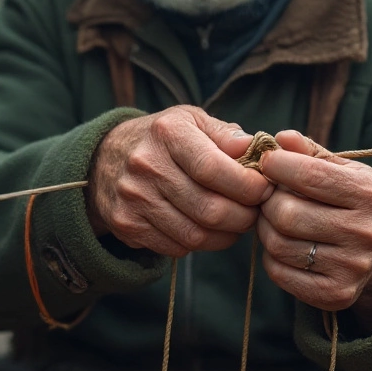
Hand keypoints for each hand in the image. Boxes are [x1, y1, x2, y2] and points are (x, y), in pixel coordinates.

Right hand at [87, 106, 273, 256]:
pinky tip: (209, 229)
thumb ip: (227, 135)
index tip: (266, 189)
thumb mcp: (192, 121)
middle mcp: (146, 165)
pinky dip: (201, 244)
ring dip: (227, 235)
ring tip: (238, 222)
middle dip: (245, 217)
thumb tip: (260, 149)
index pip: (214, 169)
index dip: (248, 186)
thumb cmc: (164, 139)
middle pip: (209, 209)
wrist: (105, 158)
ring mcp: (133, 198)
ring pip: (195, 236)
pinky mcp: (127, 225)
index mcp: (168, 133)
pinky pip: (177, 248)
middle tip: (257, 212)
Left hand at [257, 131, 371, 329]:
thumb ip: (309, 152)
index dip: (277, 166)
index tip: (266, 162)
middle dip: (267, 202)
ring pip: (279, 245)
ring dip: (266, 230)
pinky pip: (280, 273)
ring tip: (275, 221)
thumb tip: (281, 138)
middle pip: (287, 214)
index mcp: (368, 193)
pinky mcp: (337, 294)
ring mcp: (353, 267)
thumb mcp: (340, 170)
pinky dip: (272, 258)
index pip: (309, 175)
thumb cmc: (350, 200)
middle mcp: (365, 231)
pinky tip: (283, 246)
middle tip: (268, 198)